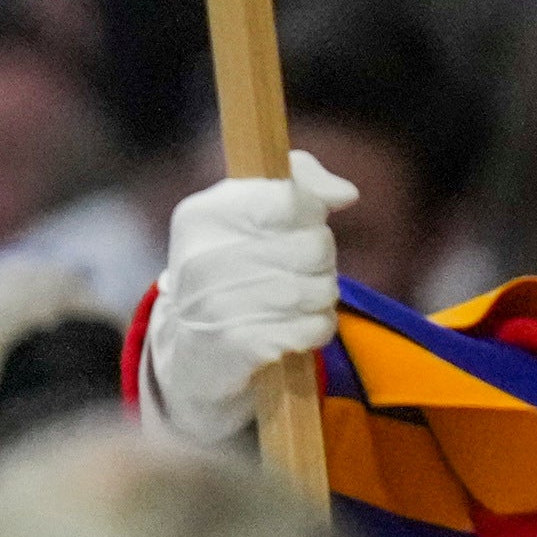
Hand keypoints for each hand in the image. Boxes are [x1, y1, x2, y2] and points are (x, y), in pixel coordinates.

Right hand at [142, 152, 356, 450]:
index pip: (288, 199)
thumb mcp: (247, 213)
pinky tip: (293, 329)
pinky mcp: (240, 347)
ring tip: (296, 300)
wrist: (190, 353)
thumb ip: (300, 182)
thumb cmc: (229, 271)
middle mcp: (202, 259)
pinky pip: (315, 328)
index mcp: (201, 216)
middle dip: (322, 259)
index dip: (310, 212)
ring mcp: (218, 306)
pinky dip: (316, 330)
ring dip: (321, 296)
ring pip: (320, 289)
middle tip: (299, 270)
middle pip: (315, 245)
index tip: (299, 224)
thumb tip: (346, 194)